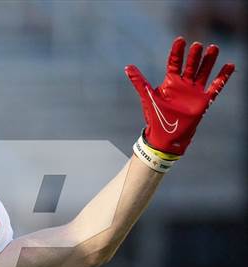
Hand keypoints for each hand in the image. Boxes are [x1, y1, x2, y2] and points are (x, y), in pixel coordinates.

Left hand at [125, 36, 233, 154]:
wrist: (165, 136)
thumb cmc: (155, 117)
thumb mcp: (147, 96)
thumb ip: (139, 81)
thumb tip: (127, 67)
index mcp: (170, 82)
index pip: (174, 62)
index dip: (177, 52)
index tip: (180, 40)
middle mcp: (183, 84)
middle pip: (191, 65)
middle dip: (194, 55)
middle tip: (198, 44)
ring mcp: (194, 92)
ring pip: (203, 72)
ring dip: (208, 61)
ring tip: (213, 48)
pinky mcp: (204, 101)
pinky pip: (216, 87)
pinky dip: (223, 77)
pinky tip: (229, 65)